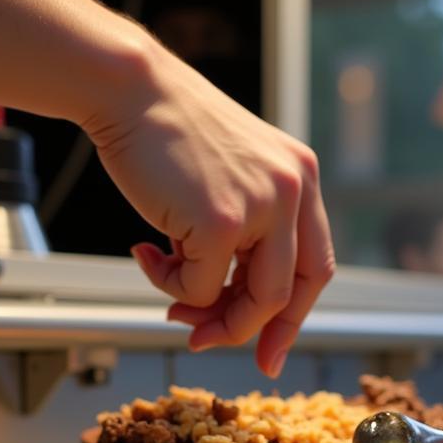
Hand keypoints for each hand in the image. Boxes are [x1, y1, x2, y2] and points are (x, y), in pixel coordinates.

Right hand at [83, 35, 334, 377]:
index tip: (270, 353)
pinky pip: (199, 287)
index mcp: (300, 179)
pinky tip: (144, 251)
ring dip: (204, 312)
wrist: (127, 89)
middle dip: (248, 330)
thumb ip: (243, 235)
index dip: (293, 317)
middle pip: (289, 293)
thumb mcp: (229, 181)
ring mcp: (262, 206)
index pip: (315, 266)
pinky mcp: (222, 222)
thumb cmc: (166, 134)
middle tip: (205, 342)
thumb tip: (221, 306)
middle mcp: (293, 190)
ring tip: (169, 299)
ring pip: (252, 300)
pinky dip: (167, 282)